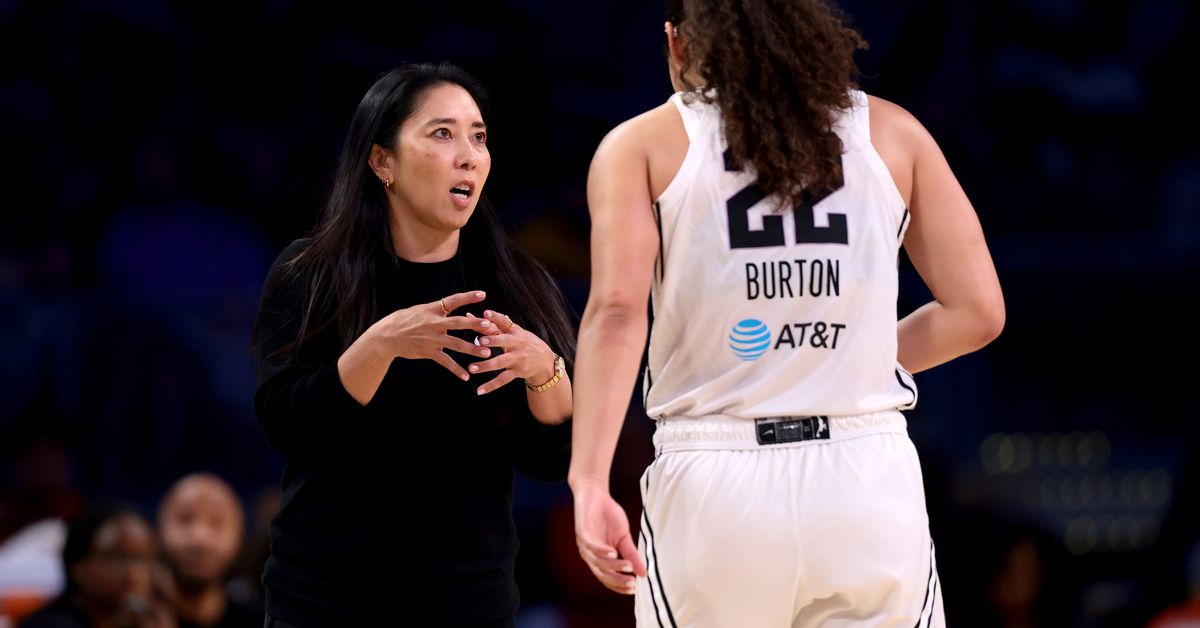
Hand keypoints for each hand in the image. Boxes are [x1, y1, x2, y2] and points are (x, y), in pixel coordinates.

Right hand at [370, 290, 498, 380]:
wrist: (387, 336)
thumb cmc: (404, 321)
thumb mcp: (420, 310)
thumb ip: (437, 310)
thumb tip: (452, 306)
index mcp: (433, 309)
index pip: (453, 300)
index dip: (468, 297)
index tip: (482, 294)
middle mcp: (434, 323)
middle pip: (458, 323)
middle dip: (475, 324)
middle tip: (491, 327)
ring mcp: (432, 338)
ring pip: (456, 344)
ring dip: (472, 349)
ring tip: (487, 354)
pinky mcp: (428, 352)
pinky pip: (445, 361)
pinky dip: (456, 369)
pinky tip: (466, 376)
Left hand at [467, 309, 556, 394]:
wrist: (544, 361)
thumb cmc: (525, 343)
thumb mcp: (515, 332)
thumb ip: (496, 324)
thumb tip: (475, 314)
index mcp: (515, 332)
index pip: (505, 322)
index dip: (496, 317)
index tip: (485, 313)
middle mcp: (517, 344)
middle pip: (504, 341)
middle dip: (493, 341)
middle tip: (480, 341)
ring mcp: (517, 359)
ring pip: (500, 362)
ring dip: (486, 366)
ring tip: (471, 368)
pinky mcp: (517, 372)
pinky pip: (503, 380)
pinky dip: (491, 386)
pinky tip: (479, 391)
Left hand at [571, 478, 647, 594]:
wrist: (595, 493)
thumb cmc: (608, 517)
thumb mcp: (624, 537)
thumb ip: (631, 554)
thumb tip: (644, 573)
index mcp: (599, 559)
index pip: (608, 578)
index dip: (620, 585)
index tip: (635, 588)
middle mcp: (590, 555)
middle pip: (602, 574)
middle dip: (617, 580)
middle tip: (633, 583)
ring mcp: (585, 545)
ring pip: (598, 562)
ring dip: (614, 566)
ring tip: (628, 566)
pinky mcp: (582, 532)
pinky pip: (591, 546)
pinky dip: (602, 551)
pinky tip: (613, 553)